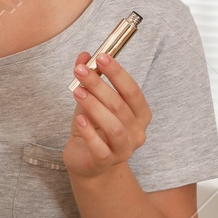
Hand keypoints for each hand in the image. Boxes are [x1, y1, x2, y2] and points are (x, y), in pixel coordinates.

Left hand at [63, 51, 151, 177]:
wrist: (87, 161)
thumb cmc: (94, 127)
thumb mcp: (91, 100)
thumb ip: (90, 79)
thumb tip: (83, 56)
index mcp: (140, 115)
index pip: (133, 91)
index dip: (118, 73)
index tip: (102, 57)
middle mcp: (136, 132)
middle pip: (120, 106)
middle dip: (100, 85)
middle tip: (80, 70)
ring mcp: (124, 150)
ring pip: (114, 127)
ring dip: (95, 107)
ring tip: (77, 91)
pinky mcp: (106, 162)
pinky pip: (100, 148)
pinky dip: (90, 133)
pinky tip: (79, 120)